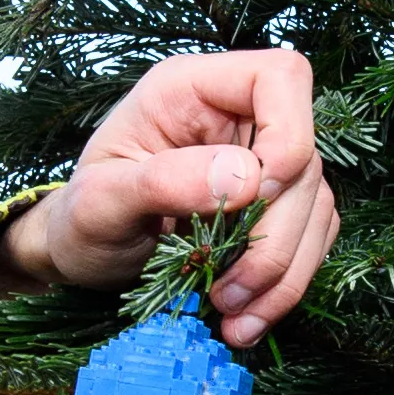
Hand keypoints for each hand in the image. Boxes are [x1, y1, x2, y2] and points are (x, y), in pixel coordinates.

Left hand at [0, 45, 338, 347]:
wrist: (82, 258)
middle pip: (305, 159)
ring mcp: (260, 165)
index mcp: (191, 91)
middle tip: (226, 287)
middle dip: (275, 235)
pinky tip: (244, 317)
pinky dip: (284, 287)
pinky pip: (309, 242)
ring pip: (314, 207)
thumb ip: (162, 181)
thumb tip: (248, 177)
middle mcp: (235, 119)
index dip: (289, 133)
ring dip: (282, 272)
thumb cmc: (79, 220)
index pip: (279, 77)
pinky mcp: (274, 210)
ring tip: (230, 313)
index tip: (255, 195)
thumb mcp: (99, 202)